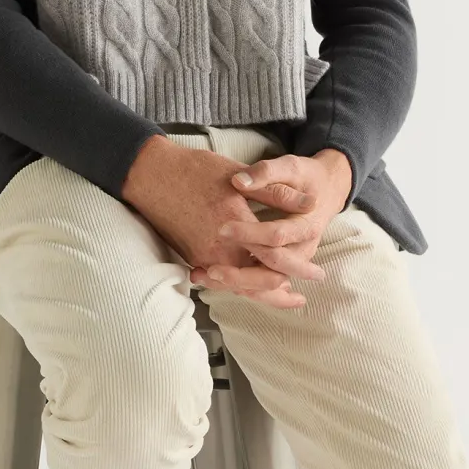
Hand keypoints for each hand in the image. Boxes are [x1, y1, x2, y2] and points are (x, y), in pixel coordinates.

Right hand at [121, 137, 352, 311]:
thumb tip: (311, 204)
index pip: (275, 258)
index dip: (299, 268)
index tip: (317, 274)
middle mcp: (218, 249)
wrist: (150, 175)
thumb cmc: (194, 170)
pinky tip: (249, 285)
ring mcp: (202, 256)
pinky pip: (220, 281)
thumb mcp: (239, 176)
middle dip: (281, 294)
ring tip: (281, 297)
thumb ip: (276, 193)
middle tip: (300, 298)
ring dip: (260, 294)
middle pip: (257, 284)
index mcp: (236, 226)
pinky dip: (238, 286)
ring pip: (237, 287)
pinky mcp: (192, 257)